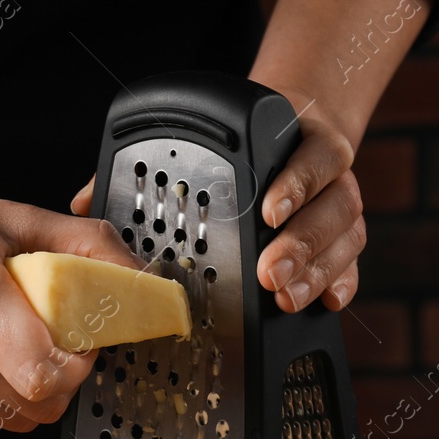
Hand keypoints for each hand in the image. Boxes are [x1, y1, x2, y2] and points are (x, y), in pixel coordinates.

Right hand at [0, 176, 142, 431]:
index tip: (82, 338)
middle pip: (40, 406)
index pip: (48, 376)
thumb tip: (137, 273)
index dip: (79, 365)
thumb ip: (83, 244)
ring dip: (29, 386)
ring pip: (14, 416)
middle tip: (57, 340)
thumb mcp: (11, 216)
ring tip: (13, 337)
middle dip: (63, 380)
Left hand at [68, 107, 364, 313]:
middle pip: (331, 208)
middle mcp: (327, 175)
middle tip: (270, 275)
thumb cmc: (236, 154)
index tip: (267, 212)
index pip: (310, 159)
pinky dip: (342, 284)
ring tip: (284, 297)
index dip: (294, 185)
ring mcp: (339, 207)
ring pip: (345, 238)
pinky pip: (354, 264)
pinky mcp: (346, 239)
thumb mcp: (198, 147)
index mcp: (296, 144)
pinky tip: (325, 303)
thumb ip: (145, 170)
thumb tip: (84, 203)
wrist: (292, 135)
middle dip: (302, 244)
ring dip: (316, 271)